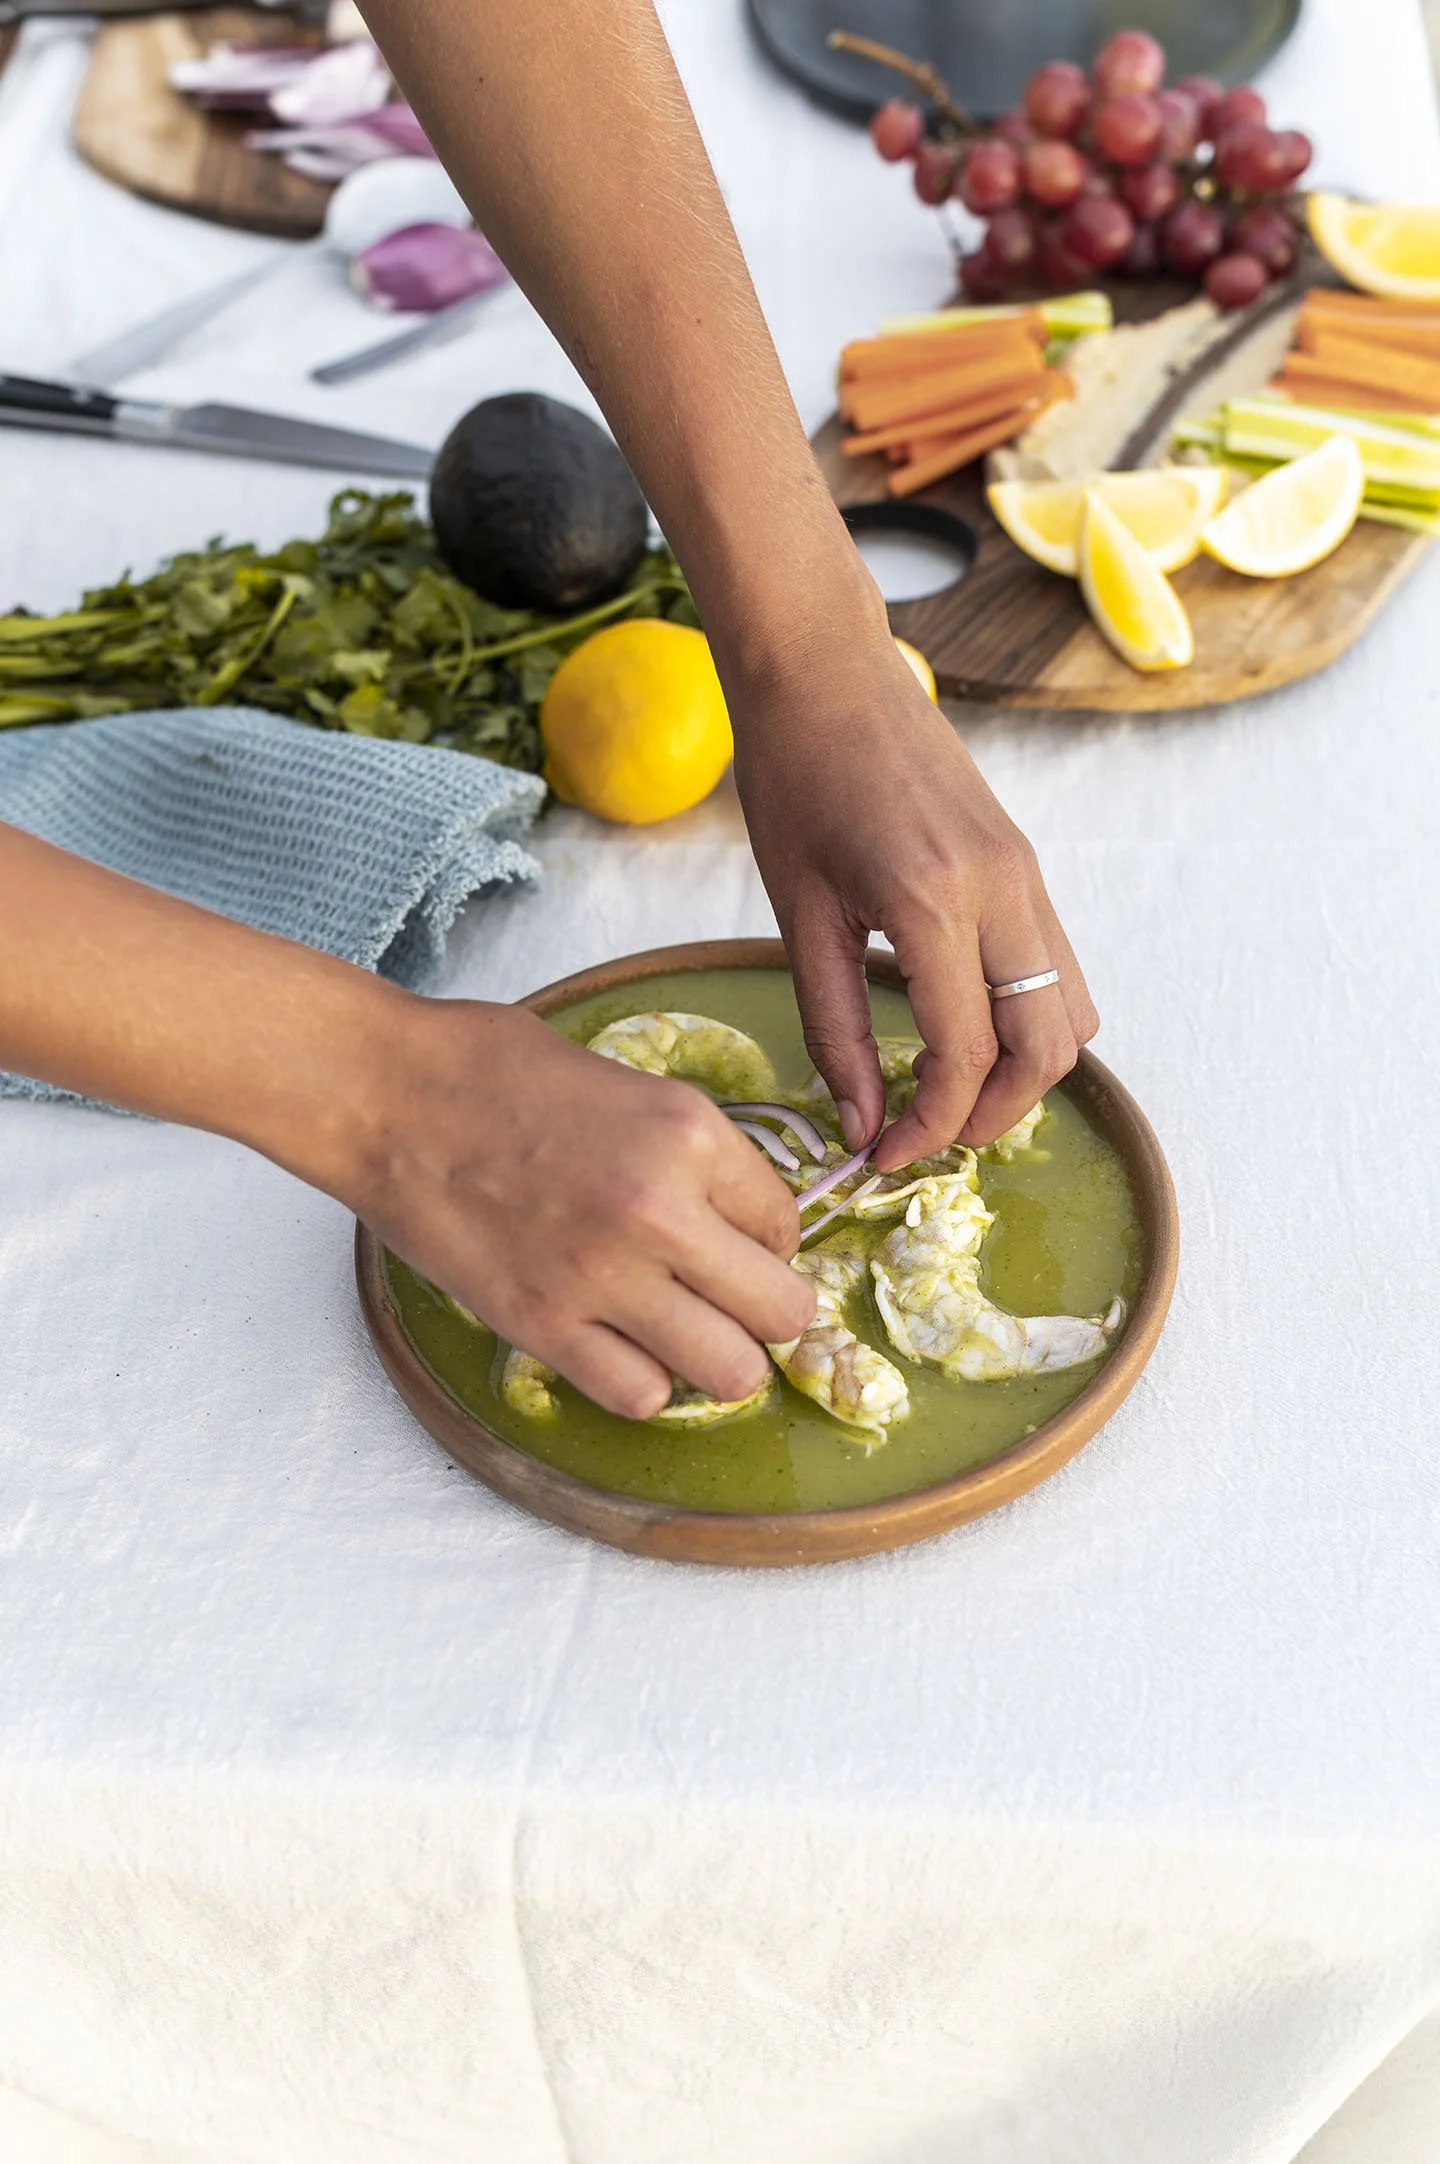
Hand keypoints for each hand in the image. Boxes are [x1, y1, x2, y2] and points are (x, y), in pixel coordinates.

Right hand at [345, 998, 814, 1418]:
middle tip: (728, 1298)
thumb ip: (690, 1151)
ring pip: (731, 1372)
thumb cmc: (492, 1072)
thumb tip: (735, 1214)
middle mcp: (661, 1210)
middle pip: (782, 1310)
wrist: (386, 1095)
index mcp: (690, 1133)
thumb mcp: (627, 1082)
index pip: (786, 1221)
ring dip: (717, 1359)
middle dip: (765, 1309)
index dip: (765, 1236)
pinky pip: (640, 1396)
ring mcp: (603, 1276)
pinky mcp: (543, 1325)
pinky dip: (642, 1382)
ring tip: (683, 1333)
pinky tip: (621, 1347)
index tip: (731, 1237)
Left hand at [732, 614, 1097, 1174]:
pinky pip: (1056, 966)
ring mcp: (1027, 873)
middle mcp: (1004, 890)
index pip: (965, 1056)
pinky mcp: (1026, 862)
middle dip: (994, 1113)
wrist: (825, 668)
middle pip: (1047, 1048)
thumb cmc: (792, 777)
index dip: (929, 1126)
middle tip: (926, 1135)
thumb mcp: (798, 914)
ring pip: (1071, 1011)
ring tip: (946, 1091)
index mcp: (935, 902)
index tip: (882, 1152)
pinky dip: (1025, 1017)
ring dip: (1022, 1070)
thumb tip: (860, 1124)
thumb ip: (833, 1028)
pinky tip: (957, 1026)